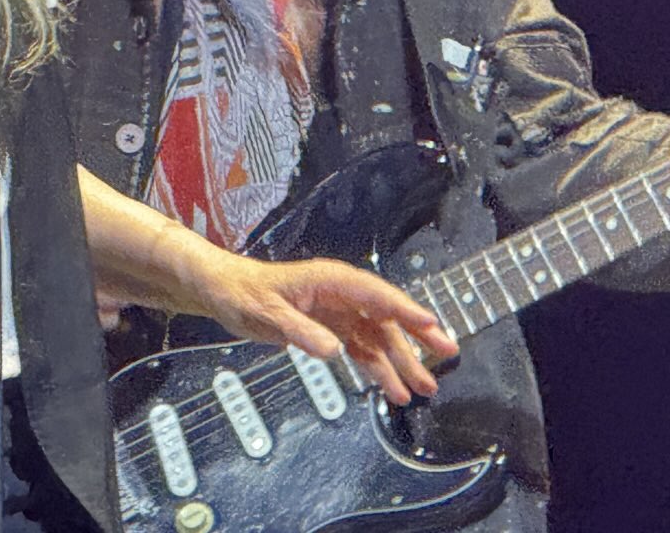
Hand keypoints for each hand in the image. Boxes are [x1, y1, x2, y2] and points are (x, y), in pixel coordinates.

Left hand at [179, 248, 459, 406]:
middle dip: (416, 337)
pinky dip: (376, 368)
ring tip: (421, 388)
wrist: (223, 291)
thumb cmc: (242, 293)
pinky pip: (361, 348)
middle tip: (446, 354)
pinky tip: (390, 388)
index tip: (432, 325)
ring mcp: (337, 311)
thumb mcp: (267, 314)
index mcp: (329, 281)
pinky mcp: (330, 327)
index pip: (375, 295)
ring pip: (377, 337)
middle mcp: (340, 294)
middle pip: (386, 316)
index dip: (405, 310)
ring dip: (399, 362)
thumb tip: (333, 351)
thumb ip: (300, 332)